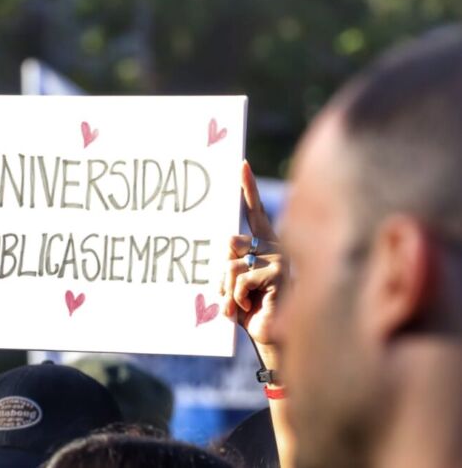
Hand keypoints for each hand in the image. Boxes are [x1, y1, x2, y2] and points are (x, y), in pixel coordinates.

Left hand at [221, 161, 286, 346]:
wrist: (267, 336)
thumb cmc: (249, 308)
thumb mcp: (231, 283)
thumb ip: (227, 264)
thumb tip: (223, 252)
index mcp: (262, 244)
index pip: (254, 211)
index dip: (247, 188)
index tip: (240, 165)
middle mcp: (273, 246)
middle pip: (227, 242)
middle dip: (221, 272)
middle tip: (230, 292)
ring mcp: (278, 259)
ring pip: (230, 265)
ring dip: (226, 291)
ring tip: (238, 304)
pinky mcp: (279, 275)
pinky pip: (240, 280)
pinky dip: (236, 299)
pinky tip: (248, 307)